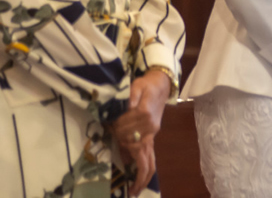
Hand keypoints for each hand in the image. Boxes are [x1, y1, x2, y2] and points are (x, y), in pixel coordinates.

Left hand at [112, 70, 170, 194]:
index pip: (128, 131)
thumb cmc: (146, 85)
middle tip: (120, 168)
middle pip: (138, 150)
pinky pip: (149, 157)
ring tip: (134, 191)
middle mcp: (150, 130)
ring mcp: (152, 136)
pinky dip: (144, 170)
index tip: (110, 128)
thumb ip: (130, 96)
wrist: (160, 85)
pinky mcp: (151, 138)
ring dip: (142, 177)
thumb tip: (126, 108)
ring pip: (149, 160)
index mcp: (145, 116)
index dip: (118, 131)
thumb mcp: (136, 85)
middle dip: (126, 157)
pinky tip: (137, 181)